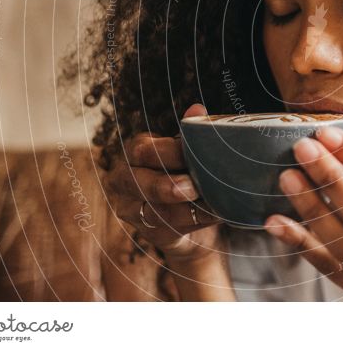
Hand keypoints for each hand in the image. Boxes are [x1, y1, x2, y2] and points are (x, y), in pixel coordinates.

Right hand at [106, 104, 222, 263]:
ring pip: (157, 211)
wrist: (188, 213)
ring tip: (216, 203)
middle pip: (140, 182)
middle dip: (167, 186)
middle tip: (192, 187)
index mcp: (135, 152)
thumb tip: (197, 109)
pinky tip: (217, 215)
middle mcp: (125, 180)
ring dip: (190, 208)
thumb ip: (190, 133)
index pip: (145, 151)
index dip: (171, 153)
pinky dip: (198, 222)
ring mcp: (132, 210)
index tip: (198, 152)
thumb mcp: (186, 150)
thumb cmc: (186, 170)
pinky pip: (172, 229)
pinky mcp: (150, 233)